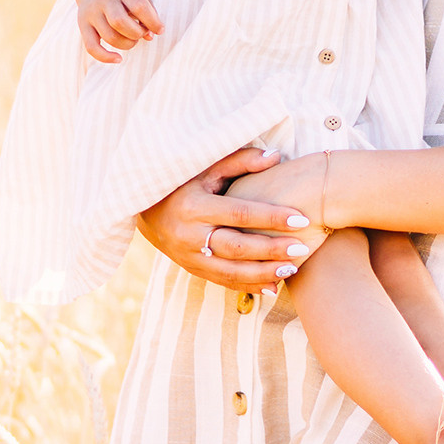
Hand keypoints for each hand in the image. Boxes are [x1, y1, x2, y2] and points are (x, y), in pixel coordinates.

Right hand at [76, 0, 161, 64]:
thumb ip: (148, 12)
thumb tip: (150, 37)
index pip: (139, 7)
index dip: (153, 22)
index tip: (160, 29)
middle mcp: (104, 0)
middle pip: (120, 22)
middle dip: (137, 33)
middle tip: (142, 33)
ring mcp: (91, 13)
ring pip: (110, 37)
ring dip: (127, 44)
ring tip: (132, 39)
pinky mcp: (83, 25)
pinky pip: (92, 47)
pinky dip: (105, 57)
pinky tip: (118, 59)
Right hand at [136, 146, 321, 289]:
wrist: (142, 208)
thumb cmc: (182, 181)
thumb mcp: (206, 167)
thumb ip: (240, 162)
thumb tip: (277, 157)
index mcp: (195, 206)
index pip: (240, 213)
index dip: (271, 216)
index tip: (301, 218)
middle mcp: (189, 234)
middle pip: (237, 247)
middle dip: (271, 250)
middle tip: (301, 248)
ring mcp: (188, 256)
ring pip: (230, 271)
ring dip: (263, 272)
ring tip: (292, 269)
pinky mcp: (190, 268)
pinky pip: (222, 282)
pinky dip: (248, 286)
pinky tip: (272, 286)